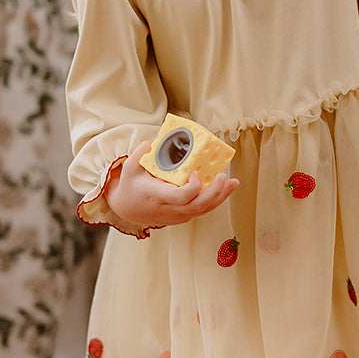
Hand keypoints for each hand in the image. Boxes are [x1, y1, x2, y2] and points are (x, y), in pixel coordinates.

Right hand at [105, 141, 238, 227]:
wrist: (127, 209)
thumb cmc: (130, 186)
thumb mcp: (129, 167)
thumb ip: (141, 152)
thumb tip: (154, 141)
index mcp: (156, 196)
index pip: (180, 197)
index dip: (192, 188)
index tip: (195, 173)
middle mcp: (169, 209)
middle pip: (197, 206)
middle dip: (214, 193)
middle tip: (223, 176)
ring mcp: (176, 215)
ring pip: (202, 210)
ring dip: (220, 196)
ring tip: (232, 183)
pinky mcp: (182, 217)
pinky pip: (201, 210)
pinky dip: (214, 200)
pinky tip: (224, 188)